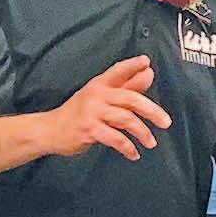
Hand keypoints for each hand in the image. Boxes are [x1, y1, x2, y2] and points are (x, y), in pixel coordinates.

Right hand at [43, 56, 169, 160]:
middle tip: (166, 122)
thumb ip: (126, 86)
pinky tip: (134, 154)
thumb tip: (148, 73)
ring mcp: (91, 112)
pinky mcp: (88, 129)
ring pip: (125, 119)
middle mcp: (96, 95)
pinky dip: (127, 147)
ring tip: (151, 143)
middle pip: (130, 98)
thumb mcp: (100, 97)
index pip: (117, 71)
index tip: (147, 62)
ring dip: (142, 133)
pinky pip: (114, 138)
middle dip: (151, 110)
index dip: (132, 66)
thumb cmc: (79, 113)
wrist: (49, 130)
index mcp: (99, 85)